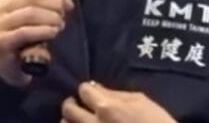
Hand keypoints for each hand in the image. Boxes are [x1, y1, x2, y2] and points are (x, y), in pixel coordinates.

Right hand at [0, 0, 73, 86]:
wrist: (13, 67)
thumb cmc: (27, 37)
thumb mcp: (39, 14)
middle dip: (53, 3)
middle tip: (64, 14)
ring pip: (29, 12)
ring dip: (51, 17)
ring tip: (60, 24)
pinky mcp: (1, 42)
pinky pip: (25, 32)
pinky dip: (43, 30)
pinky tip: (53, 32)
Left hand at [61, 82, 176, 122]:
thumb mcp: (141, 102)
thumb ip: (115, 94)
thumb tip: (96, 88)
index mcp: (107, 108)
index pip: (84, 90)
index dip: (87, 90)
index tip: (91, 93)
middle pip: (68, 110)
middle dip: (72, 104)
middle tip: (78, 105)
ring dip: (70, 122)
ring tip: (79, 122)